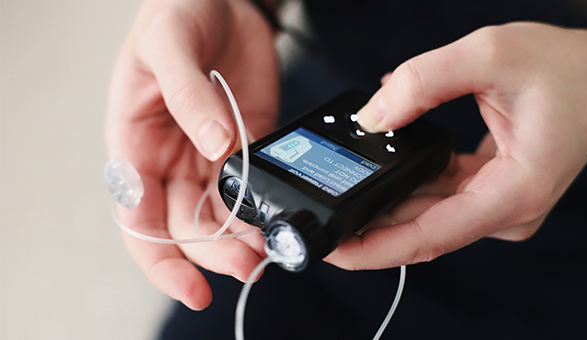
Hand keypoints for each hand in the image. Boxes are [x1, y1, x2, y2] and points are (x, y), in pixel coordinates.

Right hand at [105, 0, 277, 309]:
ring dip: (242, 240)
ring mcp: (208, 155)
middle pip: (184, 226)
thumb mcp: (169, 46)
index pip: (137, 218)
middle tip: (251, 266)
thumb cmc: (176, 13)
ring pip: (219, 216)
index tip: (192, 288)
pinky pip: (249, 189)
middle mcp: (169, 159)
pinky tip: (279, 218)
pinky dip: (262, 210)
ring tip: (271, 250)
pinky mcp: (244, 146)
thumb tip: (214, 146)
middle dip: (215, 254)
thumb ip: (188, 97)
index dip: (161, 259)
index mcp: (134, 142)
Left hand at [325, 22, 586, 269]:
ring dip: (385, 202)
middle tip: (320, 215)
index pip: (432, 236)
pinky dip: (408, 182)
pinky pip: (438, 195)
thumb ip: (425, 81)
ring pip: (427, 213)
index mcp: (515, 192)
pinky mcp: (489, 191)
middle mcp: (506, 210)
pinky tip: (381, 165)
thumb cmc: (565, 68)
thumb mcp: (490, 54)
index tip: (335, 249)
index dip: (377, 248)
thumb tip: (373, 116)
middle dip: (369, 225)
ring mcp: (497, 203)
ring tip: (340, 188)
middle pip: (422, 229)